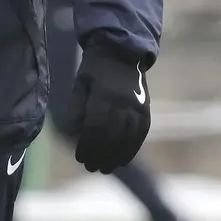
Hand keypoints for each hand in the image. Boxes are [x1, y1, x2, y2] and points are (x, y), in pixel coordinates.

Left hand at [67, 45, 150, 173]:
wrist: (122, 51)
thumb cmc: (95, 69)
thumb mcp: (80, 83)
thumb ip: (76, 108)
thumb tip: (74, 133)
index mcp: (103, 95)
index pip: (95, 128)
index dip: (87, 146)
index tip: (80, 157)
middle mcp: (122, 103)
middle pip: (111, 137)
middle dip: (100, 155)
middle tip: (91, 168)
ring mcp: (137, 107)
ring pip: (127, 139)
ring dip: (116, 157)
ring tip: (105, 168)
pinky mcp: (145, 110)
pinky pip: (140, 135)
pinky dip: (132, 149)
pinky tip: (123, 160)